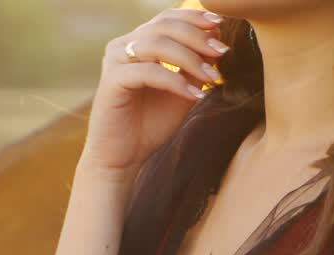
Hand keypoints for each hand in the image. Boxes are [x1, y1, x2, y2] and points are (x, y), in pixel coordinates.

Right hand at [82, 8, 229, 175]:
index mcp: (137, 43)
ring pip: (157, 44)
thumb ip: (194, 67)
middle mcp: (122, 46)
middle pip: (164, 26)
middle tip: (222, 51)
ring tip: (213, 78)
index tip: (222, 28)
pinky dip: (175, 82)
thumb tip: (217, 43)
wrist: (122, 158)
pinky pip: (149, 72)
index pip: (168, 18)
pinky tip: (195, 97)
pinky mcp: (111, 81)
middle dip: (197, 37)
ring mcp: (114, 62)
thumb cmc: (149, 125)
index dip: (195, 18)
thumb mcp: (181, 91)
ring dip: (190, 59)